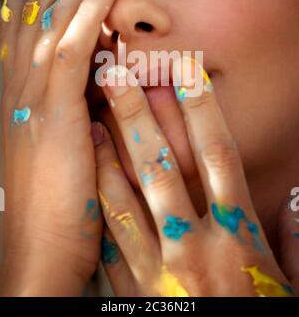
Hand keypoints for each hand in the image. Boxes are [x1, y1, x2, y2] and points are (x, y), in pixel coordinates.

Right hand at [0, 0, 124, 295]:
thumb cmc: (51, 205)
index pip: (25, 20)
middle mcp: (16, 85)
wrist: (36, 254)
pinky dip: (88, 14)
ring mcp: (31, 98)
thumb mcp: (58, 144)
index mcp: (17, 92)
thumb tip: (98, 72)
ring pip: (53, 19)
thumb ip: (71, 104)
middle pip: (36, 7)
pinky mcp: (54, 116)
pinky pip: (72, 52)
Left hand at [95, 58, 296, 296]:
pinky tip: (87, 175)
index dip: (203, 111)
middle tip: (116, 75)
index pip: (218, 158)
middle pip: (161, 167)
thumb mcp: (289, 289)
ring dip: (107, 153)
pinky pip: (110, 241)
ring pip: (125, 198)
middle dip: (137, 116)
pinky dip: (99, 203)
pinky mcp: (131, 294)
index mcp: (239, 240)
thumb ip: (298, 243)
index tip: (187, 73)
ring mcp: (156, 271)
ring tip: (90, 115)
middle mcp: (194, 246)